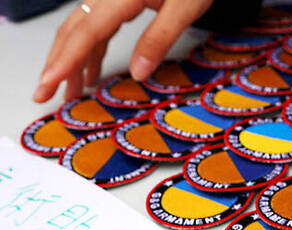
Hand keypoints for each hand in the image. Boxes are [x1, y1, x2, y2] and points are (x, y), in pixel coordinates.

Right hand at [33, 0, 213, 102]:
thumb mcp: (185, 8)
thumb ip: (160, 37)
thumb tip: (138, 72)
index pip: (86, 32)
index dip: (66, 59)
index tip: (49, 82)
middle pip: (73, 31)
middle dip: (57, 65)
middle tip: (43, 95)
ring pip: (81, 31)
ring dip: (72, 62)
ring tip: (68, 93)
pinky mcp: (118, 1)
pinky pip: (96, 28)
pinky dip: (90, 52)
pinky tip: (90, 73)